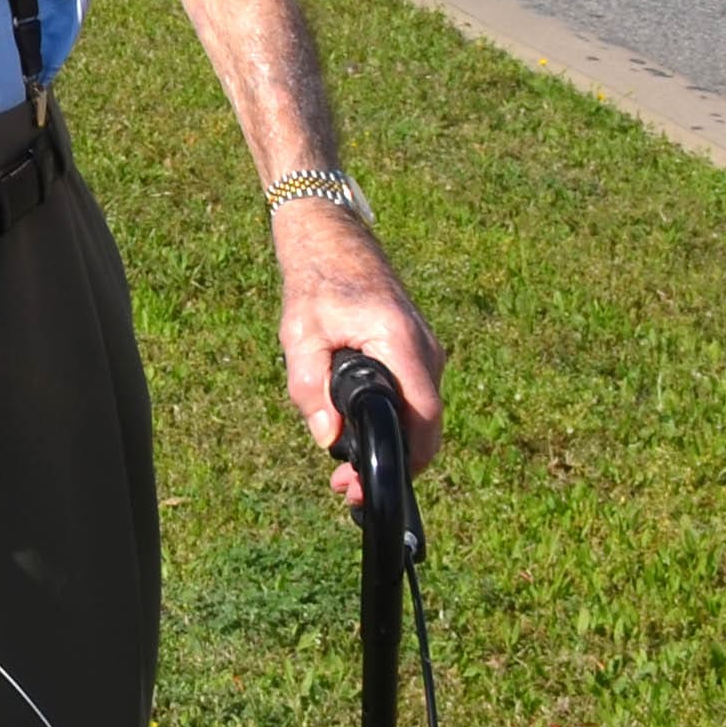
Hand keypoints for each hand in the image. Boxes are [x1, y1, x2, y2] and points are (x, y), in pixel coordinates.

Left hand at [274, 200, 441, 506]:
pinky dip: (389, 420)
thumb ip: (310, 386)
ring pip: (416, 413)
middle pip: (423, 423)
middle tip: (344, 486)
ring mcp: (426, 351)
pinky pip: (410, 397)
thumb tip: (327, 438)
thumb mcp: (299, 333)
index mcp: (400, 341)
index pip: (423, 415)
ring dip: (388, 443)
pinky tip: (354, 433)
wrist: (332, 240)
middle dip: (390, 461)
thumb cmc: (315, 282)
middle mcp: (424, 349)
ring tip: (342, 469)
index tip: (372, 484)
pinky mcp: (416, 354)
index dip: (407, 459)